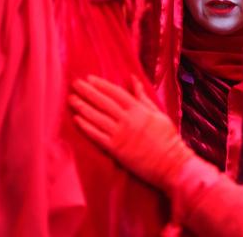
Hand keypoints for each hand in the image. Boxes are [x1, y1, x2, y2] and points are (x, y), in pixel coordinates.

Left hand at [69, 75, 193, 192]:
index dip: (101, 85)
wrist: (171, 163)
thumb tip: (133, 79)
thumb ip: (142, 97)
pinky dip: (86, 126)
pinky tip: (77, 119)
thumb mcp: (158, 113)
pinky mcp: (116, 149)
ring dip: (83, 107)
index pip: (116, 93)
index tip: (89, 78)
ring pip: (97, 117)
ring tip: (71, 99)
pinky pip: (97, 135)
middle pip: (103, 102)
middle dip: (87, 92)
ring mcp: (121, 134)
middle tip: (74, 84)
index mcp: (139, 110)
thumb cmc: (167, 138)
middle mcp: (128, 120)